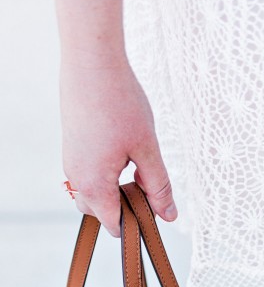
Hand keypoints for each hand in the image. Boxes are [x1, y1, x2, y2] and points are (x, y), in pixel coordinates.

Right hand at [60, 57, 176, 236]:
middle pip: (100, 213)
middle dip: (124, 207)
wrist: (91, 61)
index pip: (115, 225)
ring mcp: (71, 161)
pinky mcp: (71, 146)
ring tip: (134, 163)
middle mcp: (76, 178)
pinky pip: (88, 174)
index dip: (137, 222)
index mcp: (94, 185)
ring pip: (93, 194)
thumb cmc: (119, 102)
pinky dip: (106, 173)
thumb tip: (169, 216)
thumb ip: (159, 186)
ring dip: (115, 189)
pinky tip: (121, 149)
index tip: (154, 206)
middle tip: (146, 182)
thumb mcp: (148, 149)